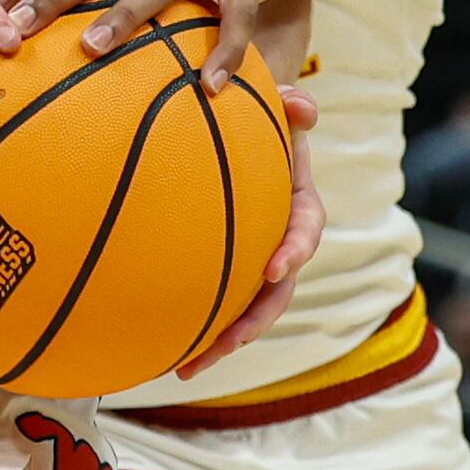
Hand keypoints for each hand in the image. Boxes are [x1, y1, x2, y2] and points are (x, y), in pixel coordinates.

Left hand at [176, 87, 321, 377]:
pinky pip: (217, 304)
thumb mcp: (279, 110)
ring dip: (222, 341)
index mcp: (299, 205)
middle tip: (232, 339)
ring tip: (188, 366)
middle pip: (277, 291)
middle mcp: (281, 242)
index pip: (306, 230)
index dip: (295, 250)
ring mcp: (253, 261)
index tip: (275, 267)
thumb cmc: (261, 121)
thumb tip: (301, 103)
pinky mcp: (227, 271)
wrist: (243, 135)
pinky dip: (196, 330)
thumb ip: (292, 108)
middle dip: (256, 319)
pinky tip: (164, 355)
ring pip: (246, 310)